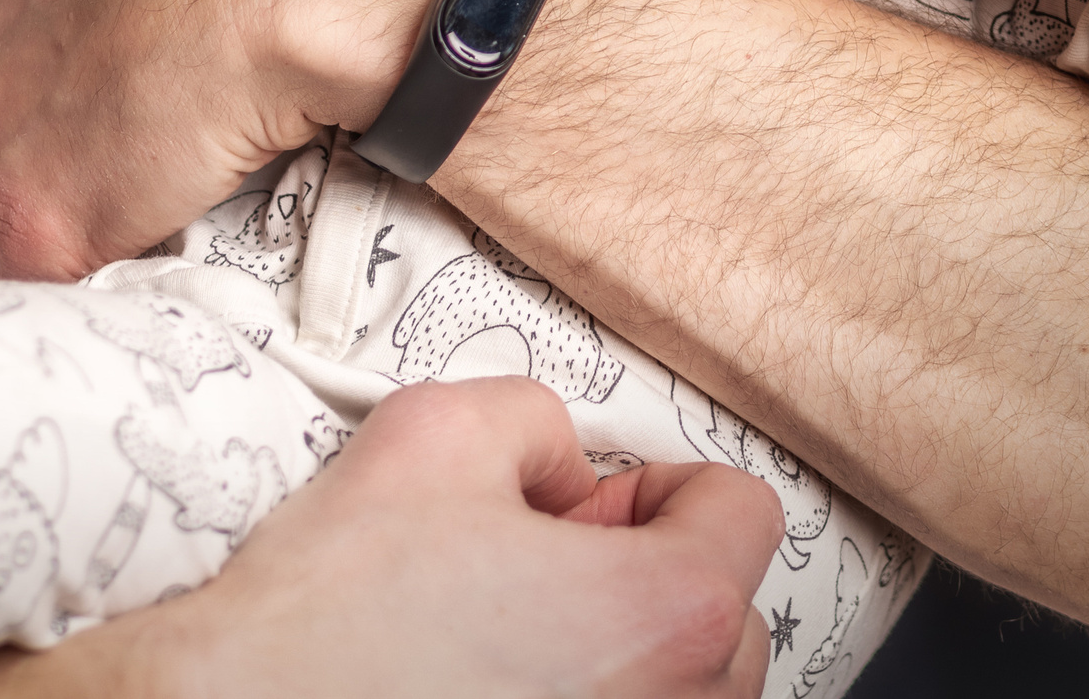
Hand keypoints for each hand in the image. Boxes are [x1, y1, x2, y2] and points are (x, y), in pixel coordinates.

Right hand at [105, 380, 779, 698]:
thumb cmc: (346, 601)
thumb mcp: (440, 428)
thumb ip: (539, 418)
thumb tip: (567, 474)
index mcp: (670, 613)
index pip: (742, 511)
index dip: (654, 483)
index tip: (582, 503)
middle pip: (731, 618)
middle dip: (651, 573)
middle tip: (540, 566)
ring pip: (687, 695)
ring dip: (627, 652)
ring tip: (512, 636)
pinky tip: (494, 687)